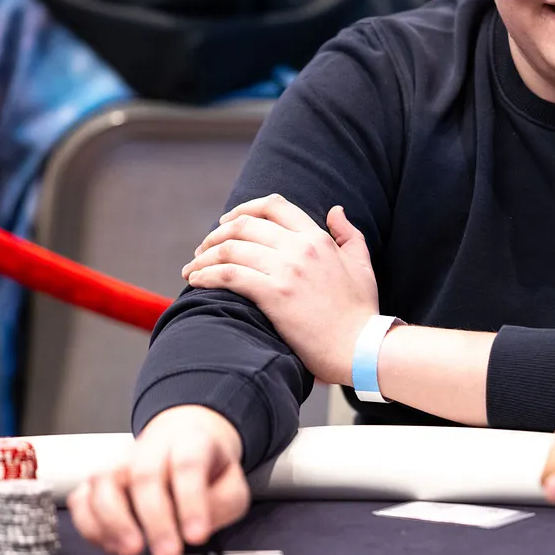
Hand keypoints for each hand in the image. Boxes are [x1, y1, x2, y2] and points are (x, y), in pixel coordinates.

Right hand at [68, 405, 249, 554]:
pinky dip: (90, 525)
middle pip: (145, 474)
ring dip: (114, 521)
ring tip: (132, 550)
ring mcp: (121, 462)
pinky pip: (82, 499)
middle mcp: (151, 448)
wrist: (183, 439)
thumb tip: (196, 526)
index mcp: (191, 442)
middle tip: (167, 553)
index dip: (191, 501)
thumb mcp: (232, 485)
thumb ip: (223, 504)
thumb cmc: (208, 469)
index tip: (196, 535)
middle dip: (155, 520)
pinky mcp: (99, 481)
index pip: (188, 464)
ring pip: (104, 481)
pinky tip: (112, 545)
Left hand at [183, 195, 378, 385]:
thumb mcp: (361, 263)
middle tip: (202, 249)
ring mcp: (287, 270)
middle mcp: (300, 248)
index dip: (244, 209)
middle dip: (216, 234)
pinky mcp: (275, 295)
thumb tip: (335, 210)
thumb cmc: (360, 311)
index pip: (273, 206)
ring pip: (231, 249)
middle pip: (244, 225)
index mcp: (318, 238)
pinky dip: (206, 275)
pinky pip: (229, 275)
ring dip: (204, 256)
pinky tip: (196, 281)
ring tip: (192, 269)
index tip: (227, 222)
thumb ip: (348, 233)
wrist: (360, 347)